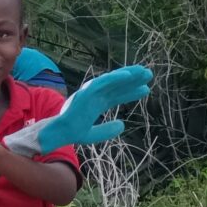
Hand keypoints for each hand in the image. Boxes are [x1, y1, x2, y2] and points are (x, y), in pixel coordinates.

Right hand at [4, 65, 152, 155]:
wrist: (58, 134)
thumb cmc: (72, 132)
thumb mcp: (93, 134)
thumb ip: (107, 130)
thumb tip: (123, 125)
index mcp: (97, 104)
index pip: (117, 95)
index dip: (131, 92)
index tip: (146, 89)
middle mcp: (95, 96)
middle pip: (117, 85)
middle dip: (132, 80)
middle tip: (149, 74)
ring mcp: (90, 93)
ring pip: (111, 81)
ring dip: (127, 75)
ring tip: (143, 72)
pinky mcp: (85, 93)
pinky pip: (101, 82)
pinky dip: (114, 78)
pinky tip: (127, 75)